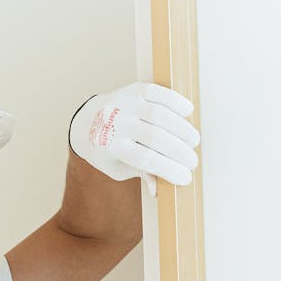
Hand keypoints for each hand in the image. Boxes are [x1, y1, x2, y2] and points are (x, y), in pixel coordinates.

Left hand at [68, 82, 199, 196]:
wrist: (86, 122)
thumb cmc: (108, 151)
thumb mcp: (118, 167)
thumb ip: (139, 173)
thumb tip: (158, 190)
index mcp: (111, 147)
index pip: (145, 160)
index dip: (168, 169)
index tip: (186, 178)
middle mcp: (116, 124)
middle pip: (155, 137)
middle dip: (179, 151)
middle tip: (193, 162)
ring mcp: (124, 104)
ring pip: (160, 115)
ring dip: (182, 129)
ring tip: (194, 141)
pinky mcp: (133, 90)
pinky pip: (158, 92)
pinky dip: (176, 101)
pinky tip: (188, 111)